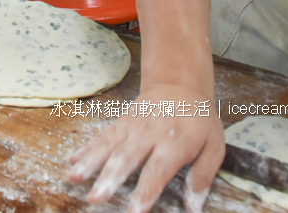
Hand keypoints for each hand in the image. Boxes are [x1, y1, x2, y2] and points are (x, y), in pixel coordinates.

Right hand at [66, 85, 223, 212]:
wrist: (179, 86)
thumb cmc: (199, 120)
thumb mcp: (214, 146)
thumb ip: (203, 176)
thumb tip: (194, 206)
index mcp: (175, 142)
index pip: (158, 170)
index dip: (145, 190)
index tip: (135, 210)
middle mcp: (150, 133)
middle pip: (126, 157)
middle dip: (109, 178)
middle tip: (95, 198)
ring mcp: (132, 126)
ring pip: (108, 145)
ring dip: (90, 162)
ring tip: (75, 177)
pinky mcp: (121, 122)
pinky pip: (102, 136)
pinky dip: (86, 149)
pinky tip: (72, 161)